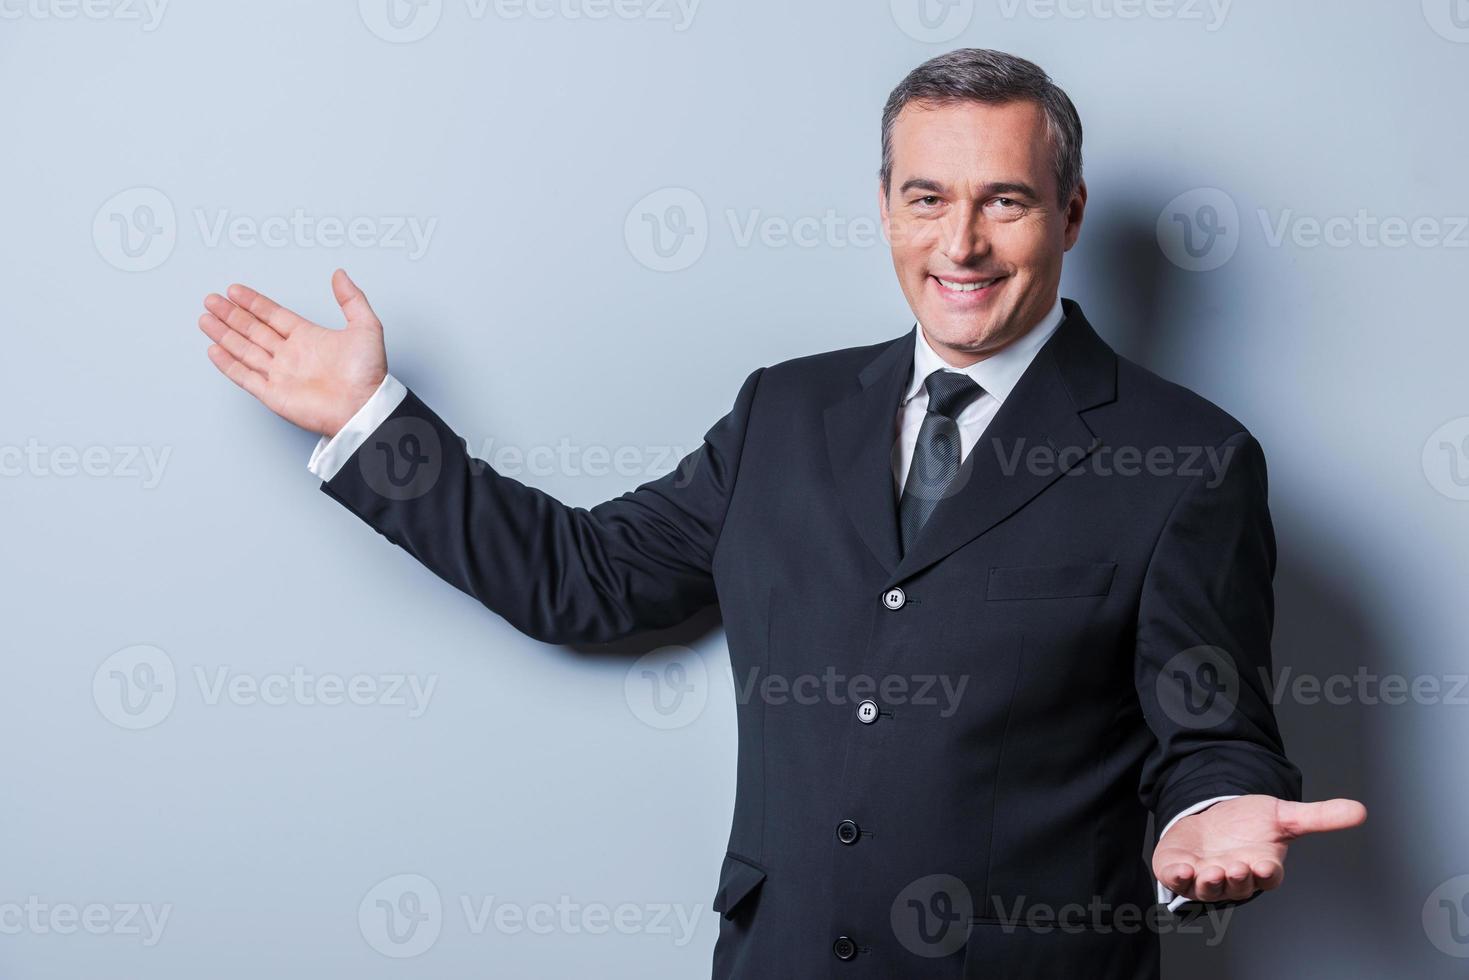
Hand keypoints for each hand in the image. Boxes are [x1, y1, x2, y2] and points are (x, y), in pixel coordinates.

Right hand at [199, 269, 387, 436]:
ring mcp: (281, 375)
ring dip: (224, 334)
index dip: (253, 302)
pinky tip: (214, 349)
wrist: (364, 408)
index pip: (273, 315)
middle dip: (231, 315)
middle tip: (211, 300)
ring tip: (205, 318)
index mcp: (309, 338)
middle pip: (253, 330)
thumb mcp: (367, 327)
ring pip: (244, 349)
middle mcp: (291, 355)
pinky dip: (228, 364)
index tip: (235, 290)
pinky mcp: (274, 394)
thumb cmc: (369, 374)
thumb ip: (352, 299)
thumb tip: (340, 274)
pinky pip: (245, 376)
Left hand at [1153, 794, 1366, 903]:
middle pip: (1238, 886)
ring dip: (1208, 883)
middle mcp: (1234, 877)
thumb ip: (1319, 816)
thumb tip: (1360, 811)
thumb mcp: (1283, 815)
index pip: (1267, 877)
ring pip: (1207, 888)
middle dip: (1237, 879)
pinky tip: (1180, 869)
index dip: (1266, 874)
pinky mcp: (1178, 870)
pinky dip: (1177, 877)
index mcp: (1261, 867)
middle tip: (1236, 868)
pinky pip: (1176, 881)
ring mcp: (1205, 876)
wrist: (1212, 817)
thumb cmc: (1250, 823)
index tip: (1265, 866)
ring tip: (1209, 871)